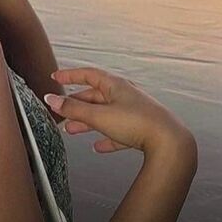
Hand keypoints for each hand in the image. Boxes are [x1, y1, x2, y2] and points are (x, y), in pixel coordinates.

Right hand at [44, 66, 195, 158]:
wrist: (170, 144)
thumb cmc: (137, 123)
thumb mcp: (99, 115)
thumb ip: (73, 109)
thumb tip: (51, 98)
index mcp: (115, 85)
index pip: (88, 74)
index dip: (70, 75)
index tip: (56, 77)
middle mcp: (125, 96)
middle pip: (95, 96)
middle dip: (76, 104)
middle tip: (60, 111)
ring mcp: (133, 113)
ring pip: (104, 114)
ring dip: (87, 122)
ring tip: (72, 131)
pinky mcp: (141, 131)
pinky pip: (118, 132)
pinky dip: (106, 138)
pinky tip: (99, 147)